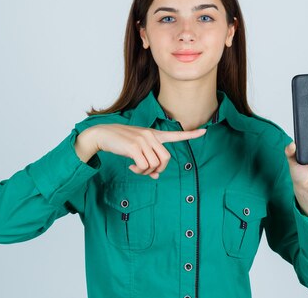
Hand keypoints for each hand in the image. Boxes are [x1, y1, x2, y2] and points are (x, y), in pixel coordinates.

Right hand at [82, 124, 205, 178]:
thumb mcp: (137, 150)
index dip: (191, 134)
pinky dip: (139, 171)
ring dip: (145, 172)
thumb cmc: (121, 143)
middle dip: (158, 170)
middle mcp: (151, 135)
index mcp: (154, 134)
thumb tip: (155, 176)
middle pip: (166, 160)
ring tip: (135, 168)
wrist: (103, 134)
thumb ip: (148, 160)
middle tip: (147, 172)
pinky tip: (130, 167)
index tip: (205, 131)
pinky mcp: (135, 146)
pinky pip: (144, 166)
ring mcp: (143, 140)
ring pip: (155, 165)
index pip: (176, 134)